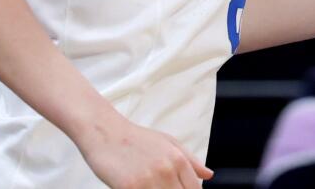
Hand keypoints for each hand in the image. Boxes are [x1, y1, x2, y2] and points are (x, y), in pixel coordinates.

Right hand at [80, 115, 211, 187]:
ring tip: (150, 187)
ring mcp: (149, 180)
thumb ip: (190, 161)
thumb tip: (209, 175)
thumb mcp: (168, 143)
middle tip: (160, 188)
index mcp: (179, 160)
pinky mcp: (130, 187)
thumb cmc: (136, 138)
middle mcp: (167, 170)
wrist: (105, 132)